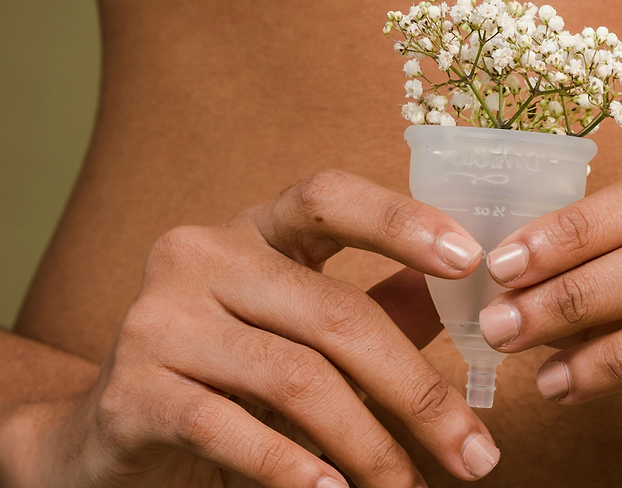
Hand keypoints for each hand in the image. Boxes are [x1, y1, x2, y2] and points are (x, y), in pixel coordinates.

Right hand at [36, 170, 499, 487]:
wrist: (110, 431)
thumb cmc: (227, 374)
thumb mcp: (301, 333)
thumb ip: (372, 311)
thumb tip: (454, 297)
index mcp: (253, 231)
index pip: (328, 198)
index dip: (401, 221)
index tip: (472, 260)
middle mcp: (202, 257)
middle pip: (336, 315)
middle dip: (418, 394)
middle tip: (474, 456)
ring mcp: (160, 319)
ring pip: (296, 378)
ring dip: (368, 447)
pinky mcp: (134, 390)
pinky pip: (228, 428)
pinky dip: (289, 468)